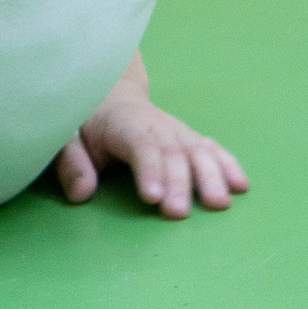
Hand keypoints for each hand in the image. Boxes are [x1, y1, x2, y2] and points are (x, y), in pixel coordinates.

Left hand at [55, 89, 248, 219]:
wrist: (111, 95)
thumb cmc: (85, 123)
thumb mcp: (67, 138)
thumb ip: (72, 164)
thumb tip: (81, 195)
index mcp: (123, 123)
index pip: (140, 144)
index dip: (148, 169)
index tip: (152, 197)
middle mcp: (156, 124)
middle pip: (172, 151)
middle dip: (178, 183)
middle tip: (178, 213)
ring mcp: (176, 130)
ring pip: (197, 149)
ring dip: (211, 176)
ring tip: (219, 203)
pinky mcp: (189, 137)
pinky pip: (211, 149)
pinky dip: (227, 165)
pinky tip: (240, 185)